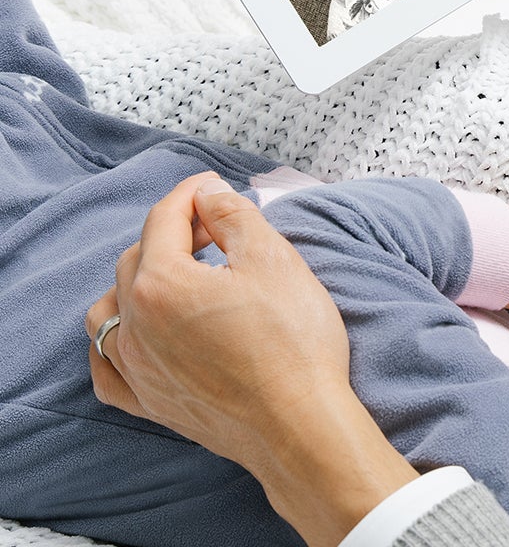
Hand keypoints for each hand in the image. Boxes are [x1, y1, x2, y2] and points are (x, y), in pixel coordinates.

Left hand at [86, 175, 415, 546]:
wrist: (300, 424)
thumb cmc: (293, 340)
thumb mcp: (274, 258)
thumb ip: (233, 215)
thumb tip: (207, 194)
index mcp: (162, 283)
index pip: (164, 219)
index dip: (191, 194)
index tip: (214, 185)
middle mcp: (136, 325)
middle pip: (137, 259)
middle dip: (172, 233)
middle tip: (216, 227)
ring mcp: (137, 370)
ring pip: (108, 311)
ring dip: (135, 283)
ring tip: (178, 277)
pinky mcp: (150, 404)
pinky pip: (107, 367)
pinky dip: (115, 342)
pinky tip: (139, 335)